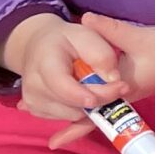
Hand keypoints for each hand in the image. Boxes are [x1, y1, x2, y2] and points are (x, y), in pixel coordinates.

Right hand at [0, 14, 125, 130]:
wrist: (40, 47)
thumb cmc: (67, 40)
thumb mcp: (86, 36)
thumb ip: (101, 55)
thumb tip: (113, 79)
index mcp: (44, 62)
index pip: (61, 85)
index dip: (82, 95)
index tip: (106, 95)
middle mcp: (33, 85)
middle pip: (71, 104)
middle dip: (100, 98)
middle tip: (122, 87)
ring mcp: (32, 101)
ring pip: (72, 114)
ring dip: (92, 105)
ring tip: (101, 86)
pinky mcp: (37, 110)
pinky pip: (67, 117)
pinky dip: (81, 109)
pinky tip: (85, 92)